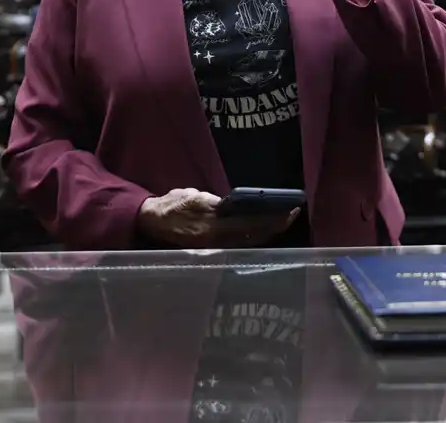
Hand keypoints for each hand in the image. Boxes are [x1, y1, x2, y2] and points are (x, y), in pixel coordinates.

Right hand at [136, 188, 299, 248]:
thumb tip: (238, 206)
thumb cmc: (174, 204)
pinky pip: (239, 245)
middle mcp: (214, 240)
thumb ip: (217, 203)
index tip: (288, 209)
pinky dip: (254, 237)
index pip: (249, 223)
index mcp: (210, 225)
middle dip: (274, 226)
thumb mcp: (195, 196)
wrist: (153, 220)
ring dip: (267, 232)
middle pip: (253, 236)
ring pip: (248, 242)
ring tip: (282, 221)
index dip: (270, 218)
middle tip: (292, 214)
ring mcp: (213, 247)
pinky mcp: (212, 249)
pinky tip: (264, 230)